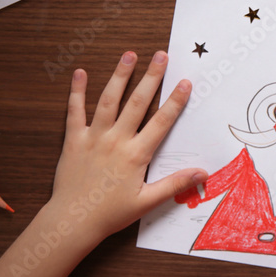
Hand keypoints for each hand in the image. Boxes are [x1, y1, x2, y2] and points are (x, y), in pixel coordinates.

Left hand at [47, 51, 206, 245]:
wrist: (73, 221)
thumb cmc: (111, 213)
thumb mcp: (147, 202)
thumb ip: (175, 184)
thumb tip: (202, 173)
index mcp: (136, 155)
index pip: (161, 122)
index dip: (175, 101)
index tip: (185, 82)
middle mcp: (116, 140)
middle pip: (137, 102)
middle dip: (151, 77)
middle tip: (161, 56)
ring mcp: (94, 137)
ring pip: (109, 100)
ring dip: (120, 75)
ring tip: (129, 54)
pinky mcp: (73, 140)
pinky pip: (74, 111)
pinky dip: (76, 91)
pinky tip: (79, 73)